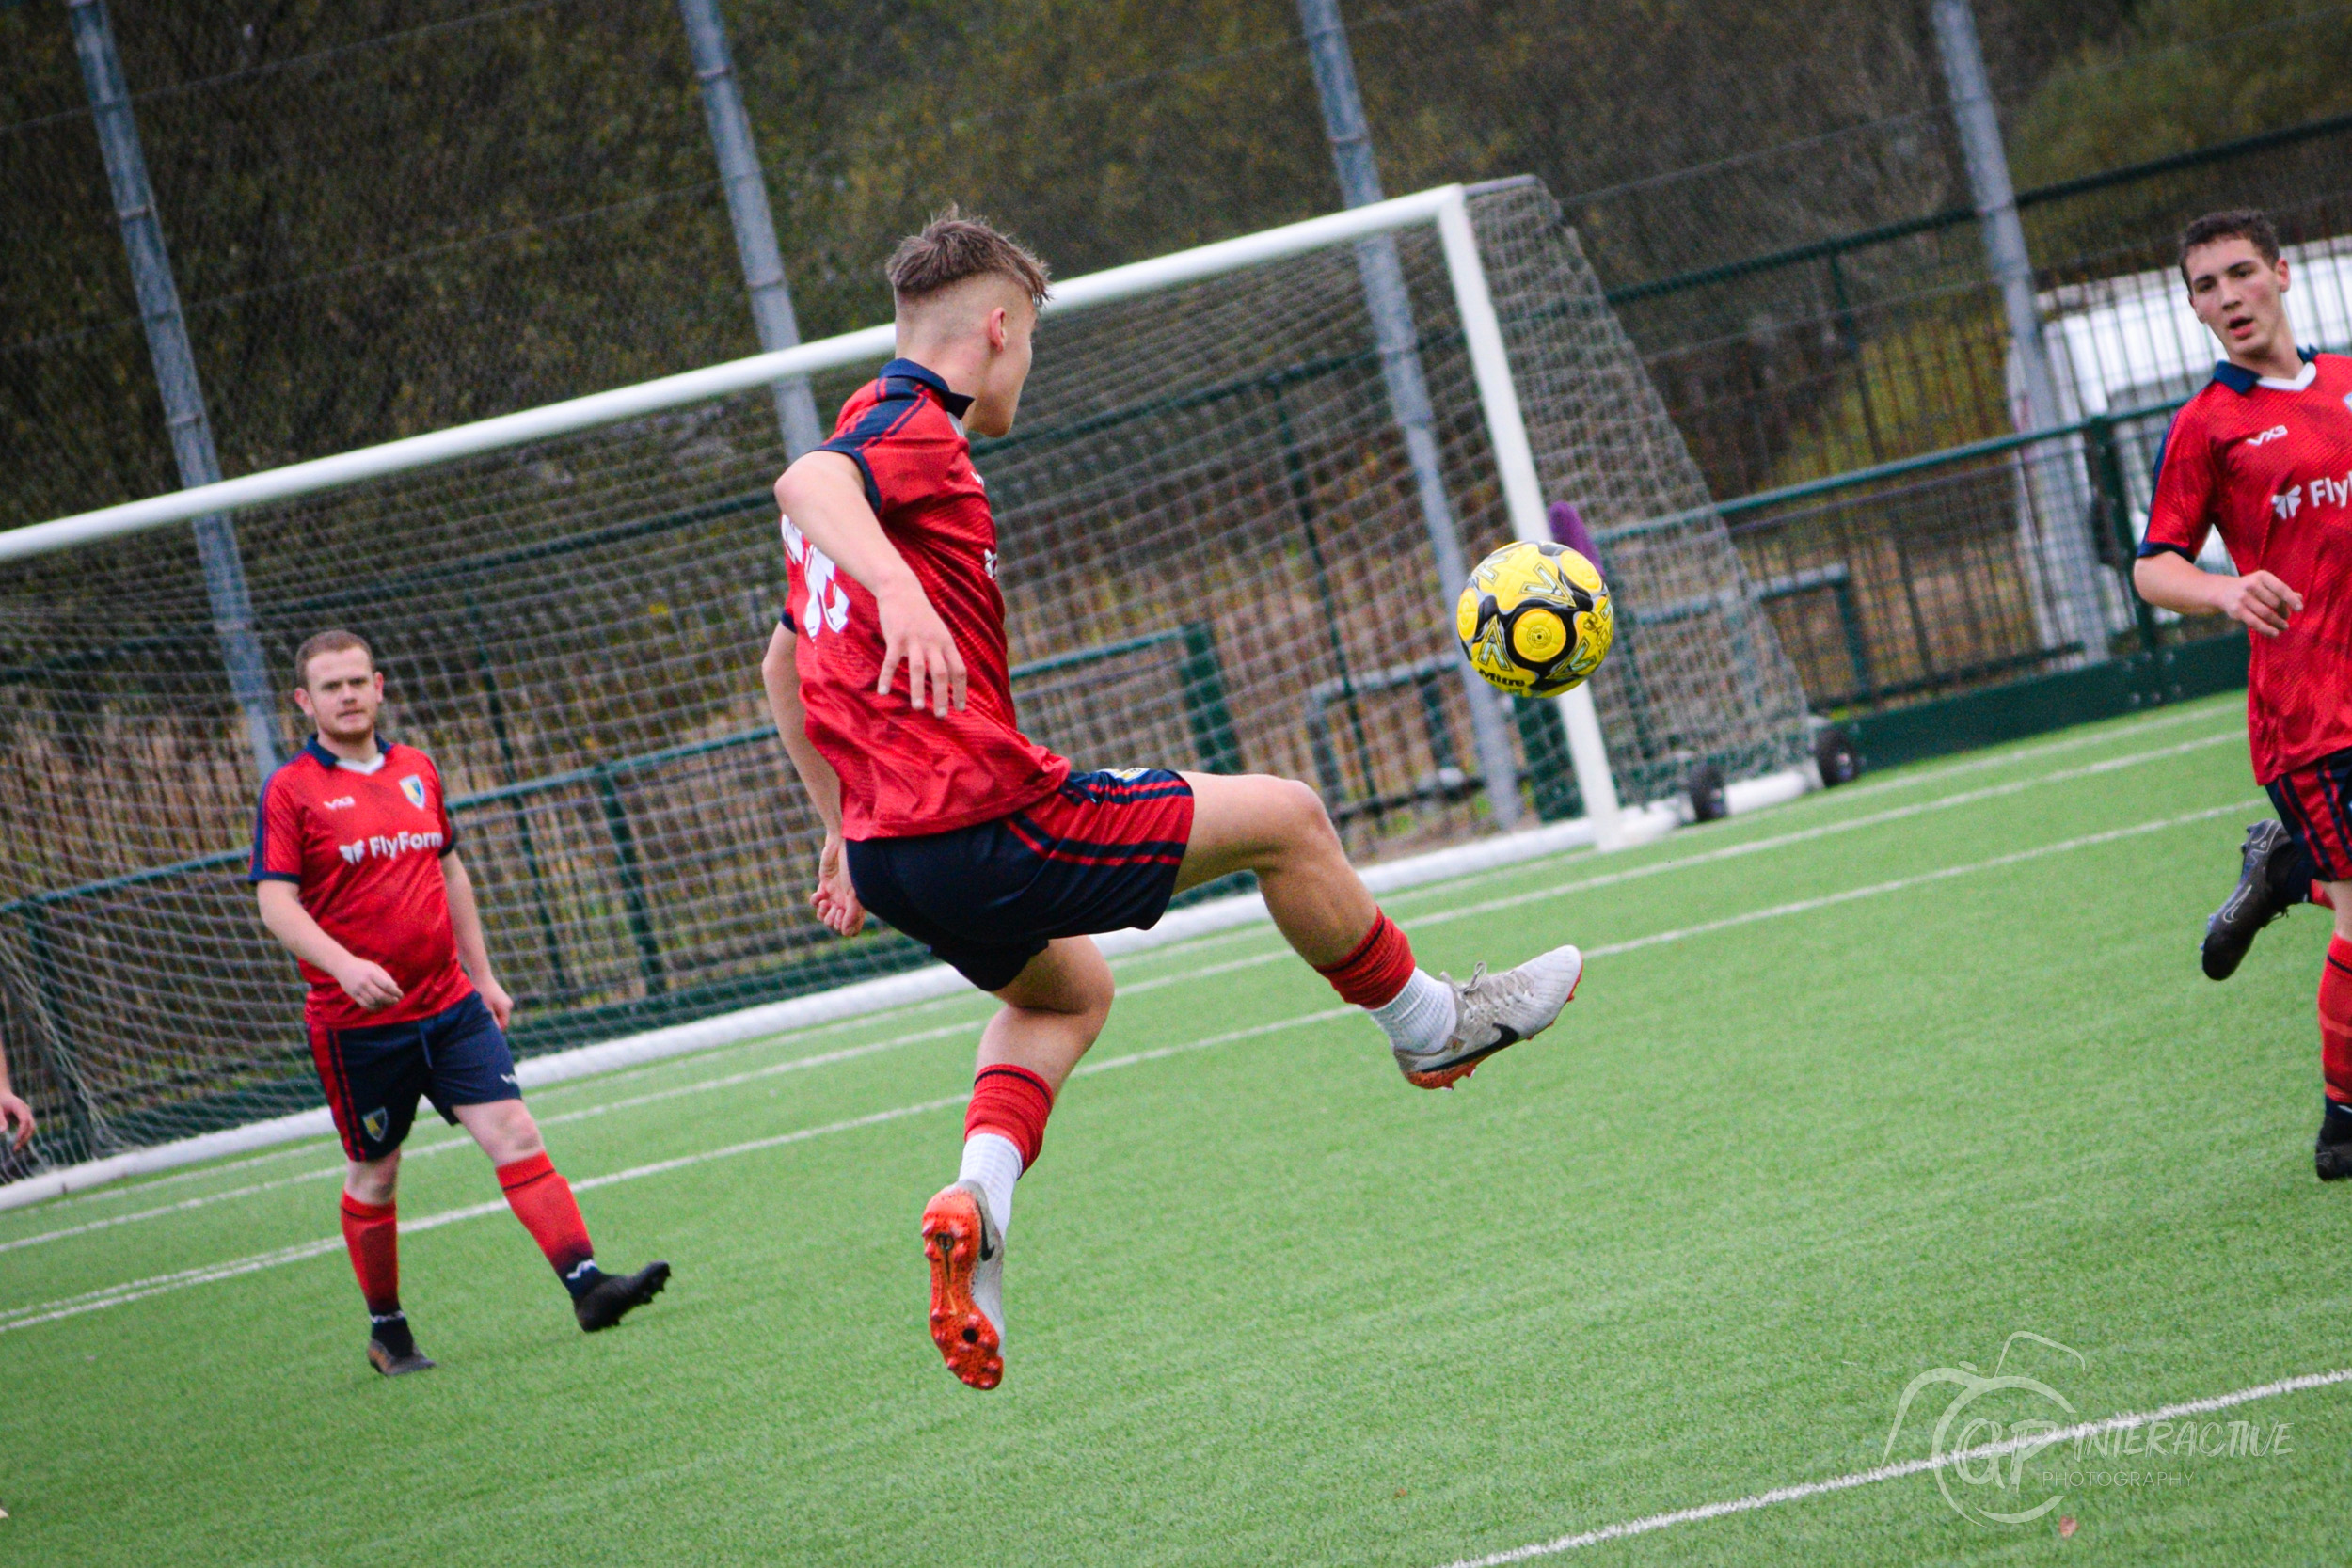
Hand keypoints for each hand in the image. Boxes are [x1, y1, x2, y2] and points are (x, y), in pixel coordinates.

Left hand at [0, 1091, 31, 1151]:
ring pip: (31, 1129)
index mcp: (20, 1106)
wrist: (2, 1094)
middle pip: (31, 1126)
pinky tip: (17, 1145)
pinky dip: (23, 1137)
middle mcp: (26, 1111)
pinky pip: (27, 1129)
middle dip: (25, 1138)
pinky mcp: (24, 1119)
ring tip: (15, 1149)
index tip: (17, 1139)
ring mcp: (27, 1115)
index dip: (22, 1129)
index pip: (25, 1119)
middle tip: (15, 1149)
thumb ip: (0, 1119)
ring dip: (25, 1139)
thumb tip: (3, 1132)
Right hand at [334, 957, 403, 1010]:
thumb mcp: (375, 967)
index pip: (386, 985)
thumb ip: (385, 977)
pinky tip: (380, 1006)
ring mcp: (358, 990)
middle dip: (391, 1000)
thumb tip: (395, 987)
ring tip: (389, 1003)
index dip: (395, 992)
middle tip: (397, 1001)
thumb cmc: (362, 966)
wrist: (342, 966)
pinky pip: (365, 1005)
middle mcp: (364, 982)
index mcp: (371, 974)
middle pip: (380, 995)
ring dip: (383, 1005)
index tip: (401, 995)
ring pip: (373, 1002)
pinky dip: (374, 1008)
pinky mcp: (353, 995)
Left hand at [476, 975, 514, 1030]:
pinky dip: (490, 1010)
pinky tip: (482, 1005)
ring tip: (480, 1010)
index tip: (483, 1027)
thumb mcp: (485, 1007)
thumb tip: (495, 1031)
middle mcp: (508, 1004)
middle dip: (492, 1021)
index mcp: (506, 1007)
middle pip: (501, 1020)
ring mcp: (505, 1001)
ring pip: (498, 1014)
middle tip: (480, 1019)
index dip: (494, 1029)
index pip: (503, 1025)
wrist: (481, 975)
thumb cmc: (482, 992)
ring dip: (490, 1015)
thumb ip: (491, 1020)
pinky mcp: (500, 998)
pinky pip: (496, 1009)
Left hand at [810, 832, 865, 937]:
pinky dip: (815, 901)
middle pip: (835, 925)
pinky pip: (815, 902)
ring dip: (822, 912)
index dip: (845, 928)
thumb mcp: (854, 893)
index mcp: (858, 906)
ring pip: (824, 916)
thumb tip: (847, 933)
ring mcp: (835, 895)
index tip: (843, 915)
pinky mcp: (824, 886)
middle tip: (834, 906)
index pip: (852, 929)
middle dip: (832, 919)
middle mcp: (847, 903)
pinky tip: (819, 894)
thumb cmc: (853, 868)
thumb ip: (852, 914)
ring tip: (825, 901)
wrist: (843, 846)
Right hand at [875, 581, 966, 716]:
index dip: (961, 690)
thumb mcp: (939, 632)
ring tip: (917, 708)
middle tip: (941, 715)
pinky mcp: (896, 637)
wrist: (902, 590)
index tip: (961, 708)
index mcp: (946, 643)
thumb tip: (951, 676)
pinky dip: (887, 677)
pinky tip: (883, 691)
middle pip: (941, 673)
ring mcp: (914, 639)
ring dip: (918, 689)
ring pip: (919, 668)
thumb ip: (944, 652)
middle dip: (942, 695)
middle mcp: (933, 642)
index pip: (959, 670)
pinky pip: (891, 661)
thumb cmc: (921, 615)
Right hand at [2219, 570, 2302, 636]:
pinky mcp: (2236, 610)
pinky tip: (2274, 634)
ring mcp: (2243, 598)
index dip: (2291, 599)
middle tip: (2286, 617)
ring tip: (2284, 627)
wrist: (2224, 591)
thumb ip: (2282, 591)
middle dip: (2283, 611)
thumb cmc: (2252, 588)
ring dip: (2278, 622)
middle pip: (2275, 602)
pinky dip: (2266, 629)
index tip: (2299, 609)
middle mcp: (2251, 585)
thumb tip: (2299, 599)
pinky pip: (2255, 622)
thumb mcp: (2266, 585)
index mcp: (2262, 576)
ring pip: (2266, 613)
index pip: (2281, 588)